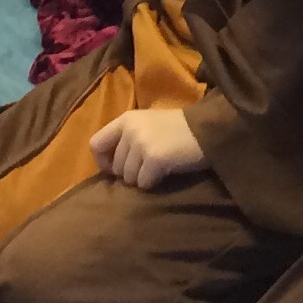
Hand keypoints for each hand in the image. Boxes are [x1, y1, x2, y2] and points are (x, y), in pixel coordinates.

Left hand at [88, 103, 208, 190]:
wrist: (207, 130)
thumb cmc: (177, 130)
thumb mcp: (147, 124)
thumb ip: (126, 138)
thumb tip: (109, 166)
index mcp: (125, 119)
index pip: (95, 144)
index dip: (104, 162)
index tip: (117, 168)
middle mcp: (130, 129)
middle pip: (115, 167)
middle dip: (129, 172)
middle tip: (149, 165)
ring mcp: (142, 143)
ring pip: (128, 178)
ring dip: (142, 178)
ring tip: (159, 167)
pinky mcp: (154, 158)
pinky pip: (143, 183)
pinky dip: (154, 183)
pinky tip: (166, 171)